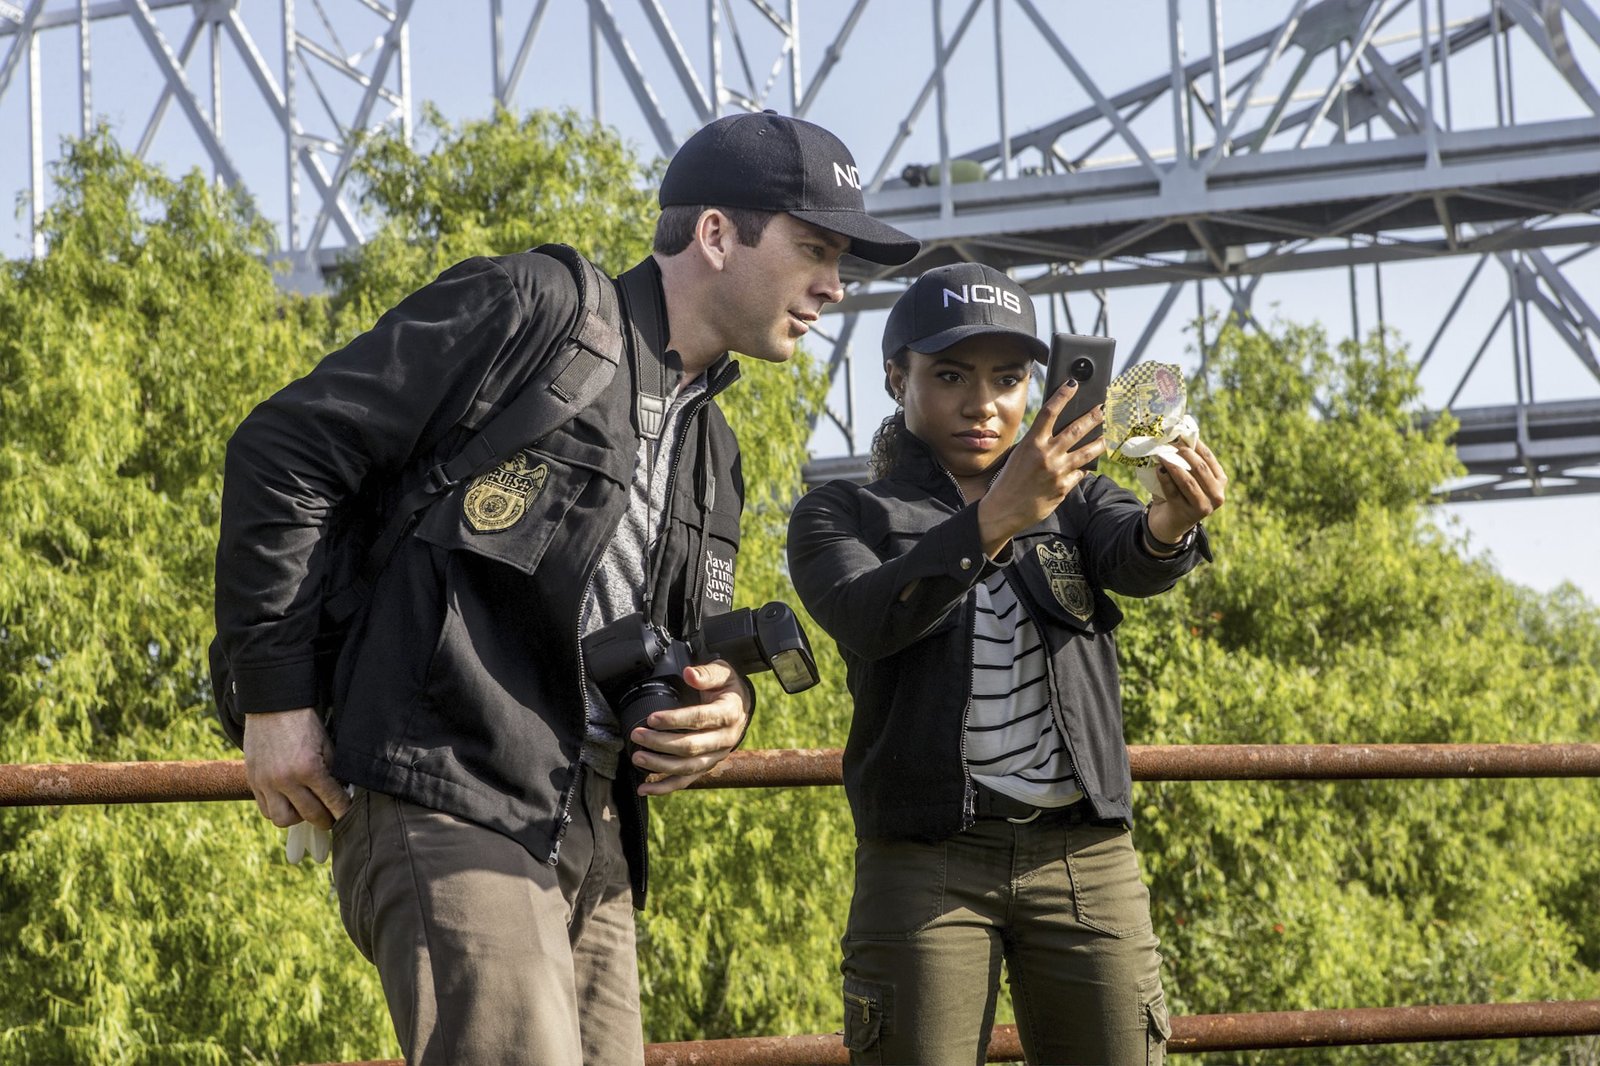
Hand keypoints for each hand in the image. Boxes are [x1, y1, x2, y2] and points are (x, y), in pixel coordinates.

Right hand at [243, 707, 350, 829]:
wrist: (272, 706)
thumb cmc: (303, 723)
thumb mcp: (326, 744)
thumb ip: (333, 772)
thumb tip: (342, 793)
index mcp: (308, 769)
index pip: (332, 801)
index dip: (343, 811)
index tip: (347, 815)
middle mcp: (285, 780)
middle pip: (309, 816)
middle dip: (325, 820)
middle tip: (331, 817)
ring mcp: (266, 782)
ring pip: (282, 819)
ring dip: (297, 818)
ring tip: (306, 808)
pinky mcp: (253, 781)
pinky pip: (265, 809)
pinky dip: (278, 810)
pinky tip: (289, 801)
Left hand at [629, 659, 750, 796]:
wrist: (740, 706)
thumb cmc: (727, 688)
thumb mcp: (722, 672)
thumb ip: (706, 673)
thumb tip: (689, 673)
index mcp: (729, 713)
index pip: (700, 719)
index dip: (675, 720)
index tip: (652, 718)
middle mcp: (726, 738)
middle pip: (691, 746)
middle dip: (661, 743)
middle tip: (638, 735)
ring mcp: (717, 756)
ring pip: (687, 767)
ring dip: (660, 765)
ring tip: (638, 757)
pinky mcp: (707, 766)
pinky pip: (686, 780)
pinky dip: (664, 787)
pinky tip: (645, 788)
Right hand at [977, 382, 1106, 555]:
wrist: (1004, 509)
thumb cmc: (1009, 481)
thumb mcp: (1019, 456)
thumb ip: (1037, 444)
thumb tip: (1056, 434)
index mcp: (1031, 443)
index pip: (1050, 412)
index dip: (1062, 395)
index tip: (1073, 384)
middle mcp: (1046, 454)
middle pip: (1075, 429)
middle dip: (1092, 417)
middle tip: (1101, 409)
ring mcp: (1057, 471)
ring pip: (1086, 452)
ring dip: (1099, 442)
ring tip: (1105, 438)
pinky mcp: (1064, 487)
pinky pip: (1080, 473)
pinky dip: (1084, 468)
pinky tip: (1088, 465)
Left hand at [1147, 440, 1227, 544]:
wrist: (1170, 522)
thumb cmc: (1180, 493)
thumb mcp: (1189, 476)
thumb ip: (1187, 460)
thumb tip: (1177, 435)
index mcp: (1221, 480)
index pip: (1208, 457)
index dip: (1194, 444)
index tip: (1179, 433)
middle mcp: (1217, 495)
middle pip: (1200, 468)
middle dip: (1183, 453)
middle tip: (1168, 443)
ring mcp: (1204, 506)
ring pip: (1188, 481)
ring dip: (1173, 465)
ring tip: (1161, 454)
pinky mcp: (1187, 513)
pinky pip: (1173, 492)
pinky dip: (1165, 479)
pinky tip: (1158, 469)